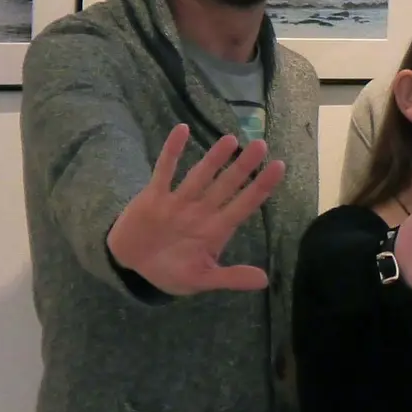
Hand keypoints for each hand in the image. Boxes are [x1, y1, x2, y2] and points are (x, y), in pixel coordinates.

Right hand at [105, 124, 285, 295]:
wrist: (131, 266)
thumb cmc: (171, 271)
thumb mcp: (200, 278)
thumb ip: (230, 277)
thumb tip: (264, 281)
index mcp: (216, 229)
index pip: (244, 205)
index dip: (261, 186)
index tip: (280, 167)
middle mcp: (201, 210)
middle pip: (226, 185)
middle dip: (243, 167)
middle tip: (261, 144)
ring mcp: (178, 201)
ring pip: (200, 176)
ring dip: (214, 158)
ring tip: (232, 139)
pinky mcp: (154, 196)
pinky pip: (164, 171)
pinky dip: (171, 152)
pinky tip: (181, 130)